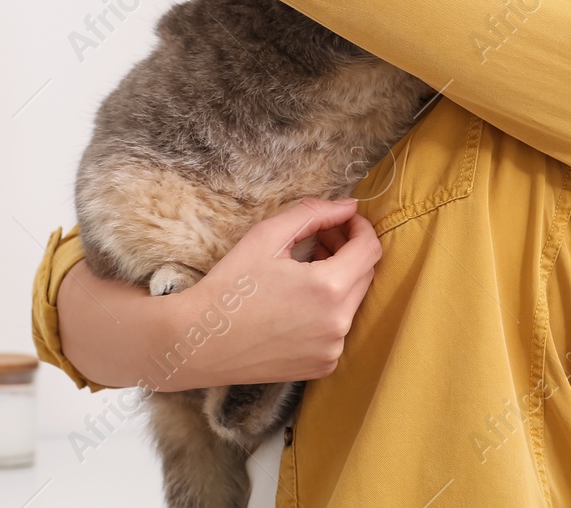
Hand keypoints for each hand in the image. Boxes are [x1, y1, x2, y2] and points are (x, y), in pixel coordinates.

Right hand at [154, 197, 380, 388]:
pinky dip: (327, 310)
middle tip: (318, 239)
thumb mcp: (267, 237)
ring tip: (304, 268)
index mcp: (329, 288)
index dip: (359, 227)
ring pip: (352, 302)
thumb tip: (349, 205)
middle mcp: (339, 323)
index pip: (370, 249)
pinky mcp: (323, 366)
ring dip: (338, 280)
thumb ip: (313, 214)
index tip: (342, 220)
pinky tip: (297, 302)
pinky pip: (338, 329)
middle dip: (348, 251)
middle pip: (364, 274)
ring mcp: (332, 349)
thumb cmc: (230, 286)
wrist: (200, 342)